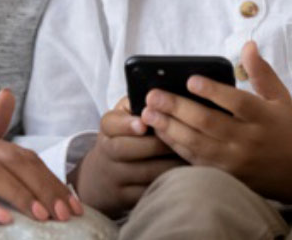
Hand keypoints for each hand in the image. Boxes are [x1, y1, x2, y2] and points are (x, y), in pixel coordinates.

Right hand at [71, 96, 181, 217]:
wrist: (102, 177)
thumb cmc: (123, 138)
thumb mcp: (123, 117)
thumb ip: (137, 103)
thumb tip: (163, 93)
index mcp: (107, 129)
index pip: (111, 124)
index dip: (127, 124)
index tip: (143, 124)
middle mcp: (107, 152)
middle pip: (128, 149)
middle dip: (157, 144)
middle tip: (182, 137)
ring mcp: (115, 177)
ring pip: (145, 172)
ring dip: (169, 164)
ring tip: (190, 155)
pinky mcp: (125, 198)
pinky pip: (149, 191)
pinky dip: (168, 183)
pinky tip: (184, 175)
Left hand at [141, 41, 291, 203]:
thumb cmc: (282, 127)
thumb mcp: (279, 97)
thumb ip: (261, 72)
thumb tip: (248, 44)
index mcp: (263, 117)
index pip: (236, 102)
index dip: (213, 91)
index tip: (190, 79)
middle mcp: (248, 140)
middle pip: (209, 123)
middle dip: (178, 108)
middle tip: (153, 95)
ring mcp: (235, 161)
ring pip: (197, 144)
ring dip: (169, 128)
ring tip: (147, 112)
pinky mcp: (225, 175)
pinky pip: (195, 160)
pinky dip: (175, 146)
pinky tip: (159, 131)